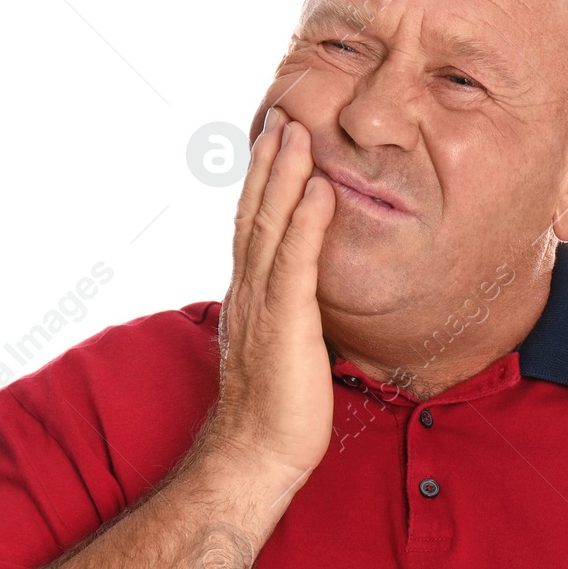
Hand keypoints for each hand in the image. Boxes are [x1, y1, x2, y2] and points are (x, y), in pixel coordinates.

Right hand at [200, 108, 336, 490]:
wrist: (255, 456)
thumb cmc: (275, 412)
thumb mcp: (282, 349)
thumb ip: (287, 315)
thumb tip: (305, 298)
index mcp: (247, 295)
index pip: (252, 225)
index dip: (262, 180)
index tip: (274, 139)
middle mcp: (247, 291)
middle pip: (255, 211)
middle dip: (270, 160)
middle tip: (283, 112)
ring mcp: (262, 305)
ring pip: (269, 225)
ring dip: (284, 175)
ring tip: (297, 130)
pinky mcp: (285, 323)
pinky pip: (295, 262)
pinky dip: (306, 222)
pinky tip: (319, 189)